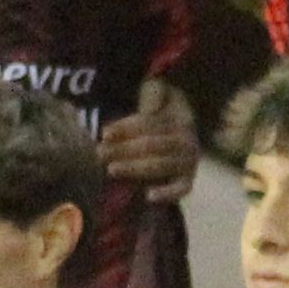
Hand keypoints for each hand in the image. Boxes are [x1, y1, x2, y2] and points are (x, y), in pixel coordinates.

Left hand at [97, 75, 202, 190]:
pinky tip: (149, 195)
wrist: (179, 128)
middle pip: (152, 145)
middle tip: (100, 153)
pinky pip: (182, 189)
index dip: (127, 128)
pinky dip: (168, 193)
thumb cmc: (161, 108)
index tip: (105, 133)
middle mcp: (187, 140)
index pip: (151, 124)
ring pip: (160, 166)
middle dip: (124, 150)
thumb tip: (149, 109)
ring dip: (135, 168)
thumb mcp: (157, 91)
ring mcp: (189, 161)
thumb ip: (153, 94)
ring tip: (111, 169)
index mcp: (180, 117)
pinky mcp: (187, 180)